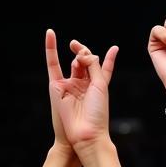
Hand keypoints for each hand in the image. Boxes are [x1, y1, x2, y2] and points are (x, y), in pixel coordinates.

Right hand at [45, 30, 117, 153]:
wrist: (85, 132)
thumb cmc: (97, 112)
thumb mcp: (100, 85)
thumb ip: (94, 65)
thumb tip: (84, 53)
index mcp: (99, 86)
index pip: (102, 67)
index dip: (109, 58)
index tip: (114, 49)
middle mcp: (84, 85)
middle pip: (86, 62)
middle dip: (86, 54)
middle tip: (84, 53)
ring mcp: (70, 85)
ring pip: (74, 63)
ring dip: (79, 57)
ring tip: (80, 59)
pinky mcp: (56, 86)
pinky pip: (52, 64)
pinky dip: (50, 48)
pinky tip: (50, 34)